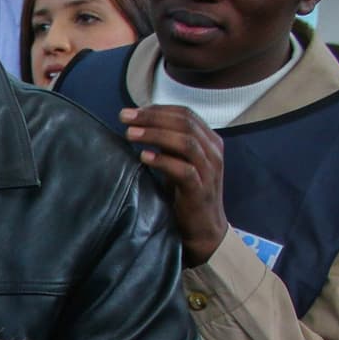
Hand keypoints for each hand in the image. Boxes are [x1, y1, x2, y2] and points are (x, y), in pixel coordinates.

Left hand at [120, 105, 227, 266]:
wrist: (203, 230)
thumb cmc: (185, 195)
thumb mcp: (178, 163)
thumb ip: (167, 144)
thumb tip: (138, 124)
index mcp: (209, 141)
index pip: (185, 114)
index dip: (157, 109)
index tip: (132, 111)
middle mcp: (212, 151)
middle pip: (184, 123)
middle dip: (152, 117)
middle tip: (125, 117)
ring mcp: (209, 170)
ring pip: (185, 142)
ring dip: (155, 134)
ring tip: (130, 134)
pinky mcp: (200, 190)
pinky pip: (184, 170)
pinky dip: (163, 160)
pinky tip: (144, 157)